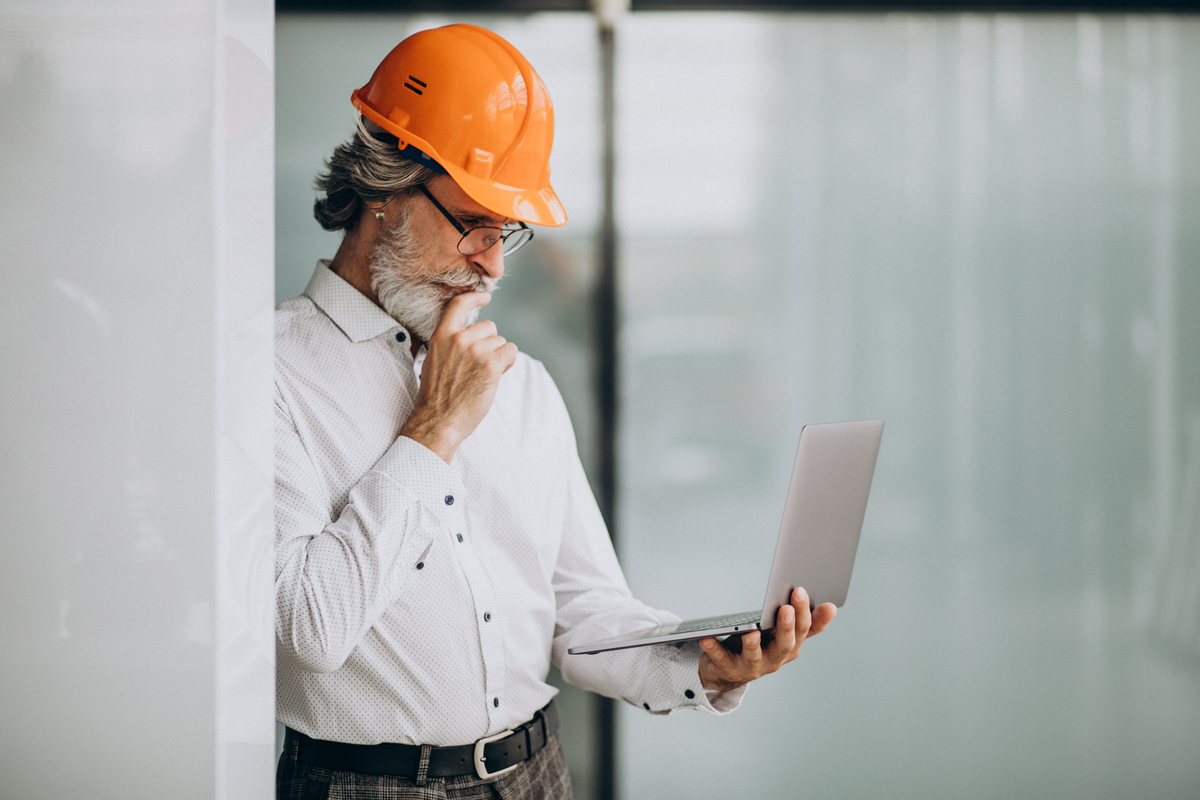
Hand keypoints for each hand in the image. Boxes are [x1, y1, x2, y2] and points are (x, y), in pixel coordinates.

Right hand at [400, 292, 517, 462]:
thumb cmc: (438, 396)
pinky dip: (509, 363)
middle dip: (490, 344)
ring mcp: (475, 350)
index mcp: (441, 336)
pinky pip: (511, 352)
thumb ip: (451, 344)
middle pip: (489, 327)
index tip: (485, 297)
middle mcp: (458, 339)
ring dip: (499, 357)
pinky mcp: (491, 364)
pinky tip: (496, 376)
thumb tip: (474, 335)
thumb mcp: (435, 361)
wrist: (438, 420)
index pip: (458, 305)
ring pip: (501, 342)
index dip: (474, 298)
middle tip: (479, 366)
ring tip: (483, 376)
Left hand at [697, 587, 835, 691]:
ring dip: (753, 644)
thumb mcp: (782, 633)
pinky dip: (714, 649)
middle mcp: (774, 659)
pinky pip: (721, 659)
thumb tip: (832, 606)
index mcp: (789, 646)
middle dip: (787, 627)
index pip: (803, 631)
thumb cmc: (759, 645)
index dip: (806, 614)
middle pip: (785, 645)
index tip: (803, 591)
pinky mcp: (729, 669)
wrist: (729, 672)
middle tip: (786, 608)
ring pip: (755, 656)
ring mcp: (752, 666)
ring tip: (751, 631)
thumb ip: (805, 622)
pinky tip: (706, 638)